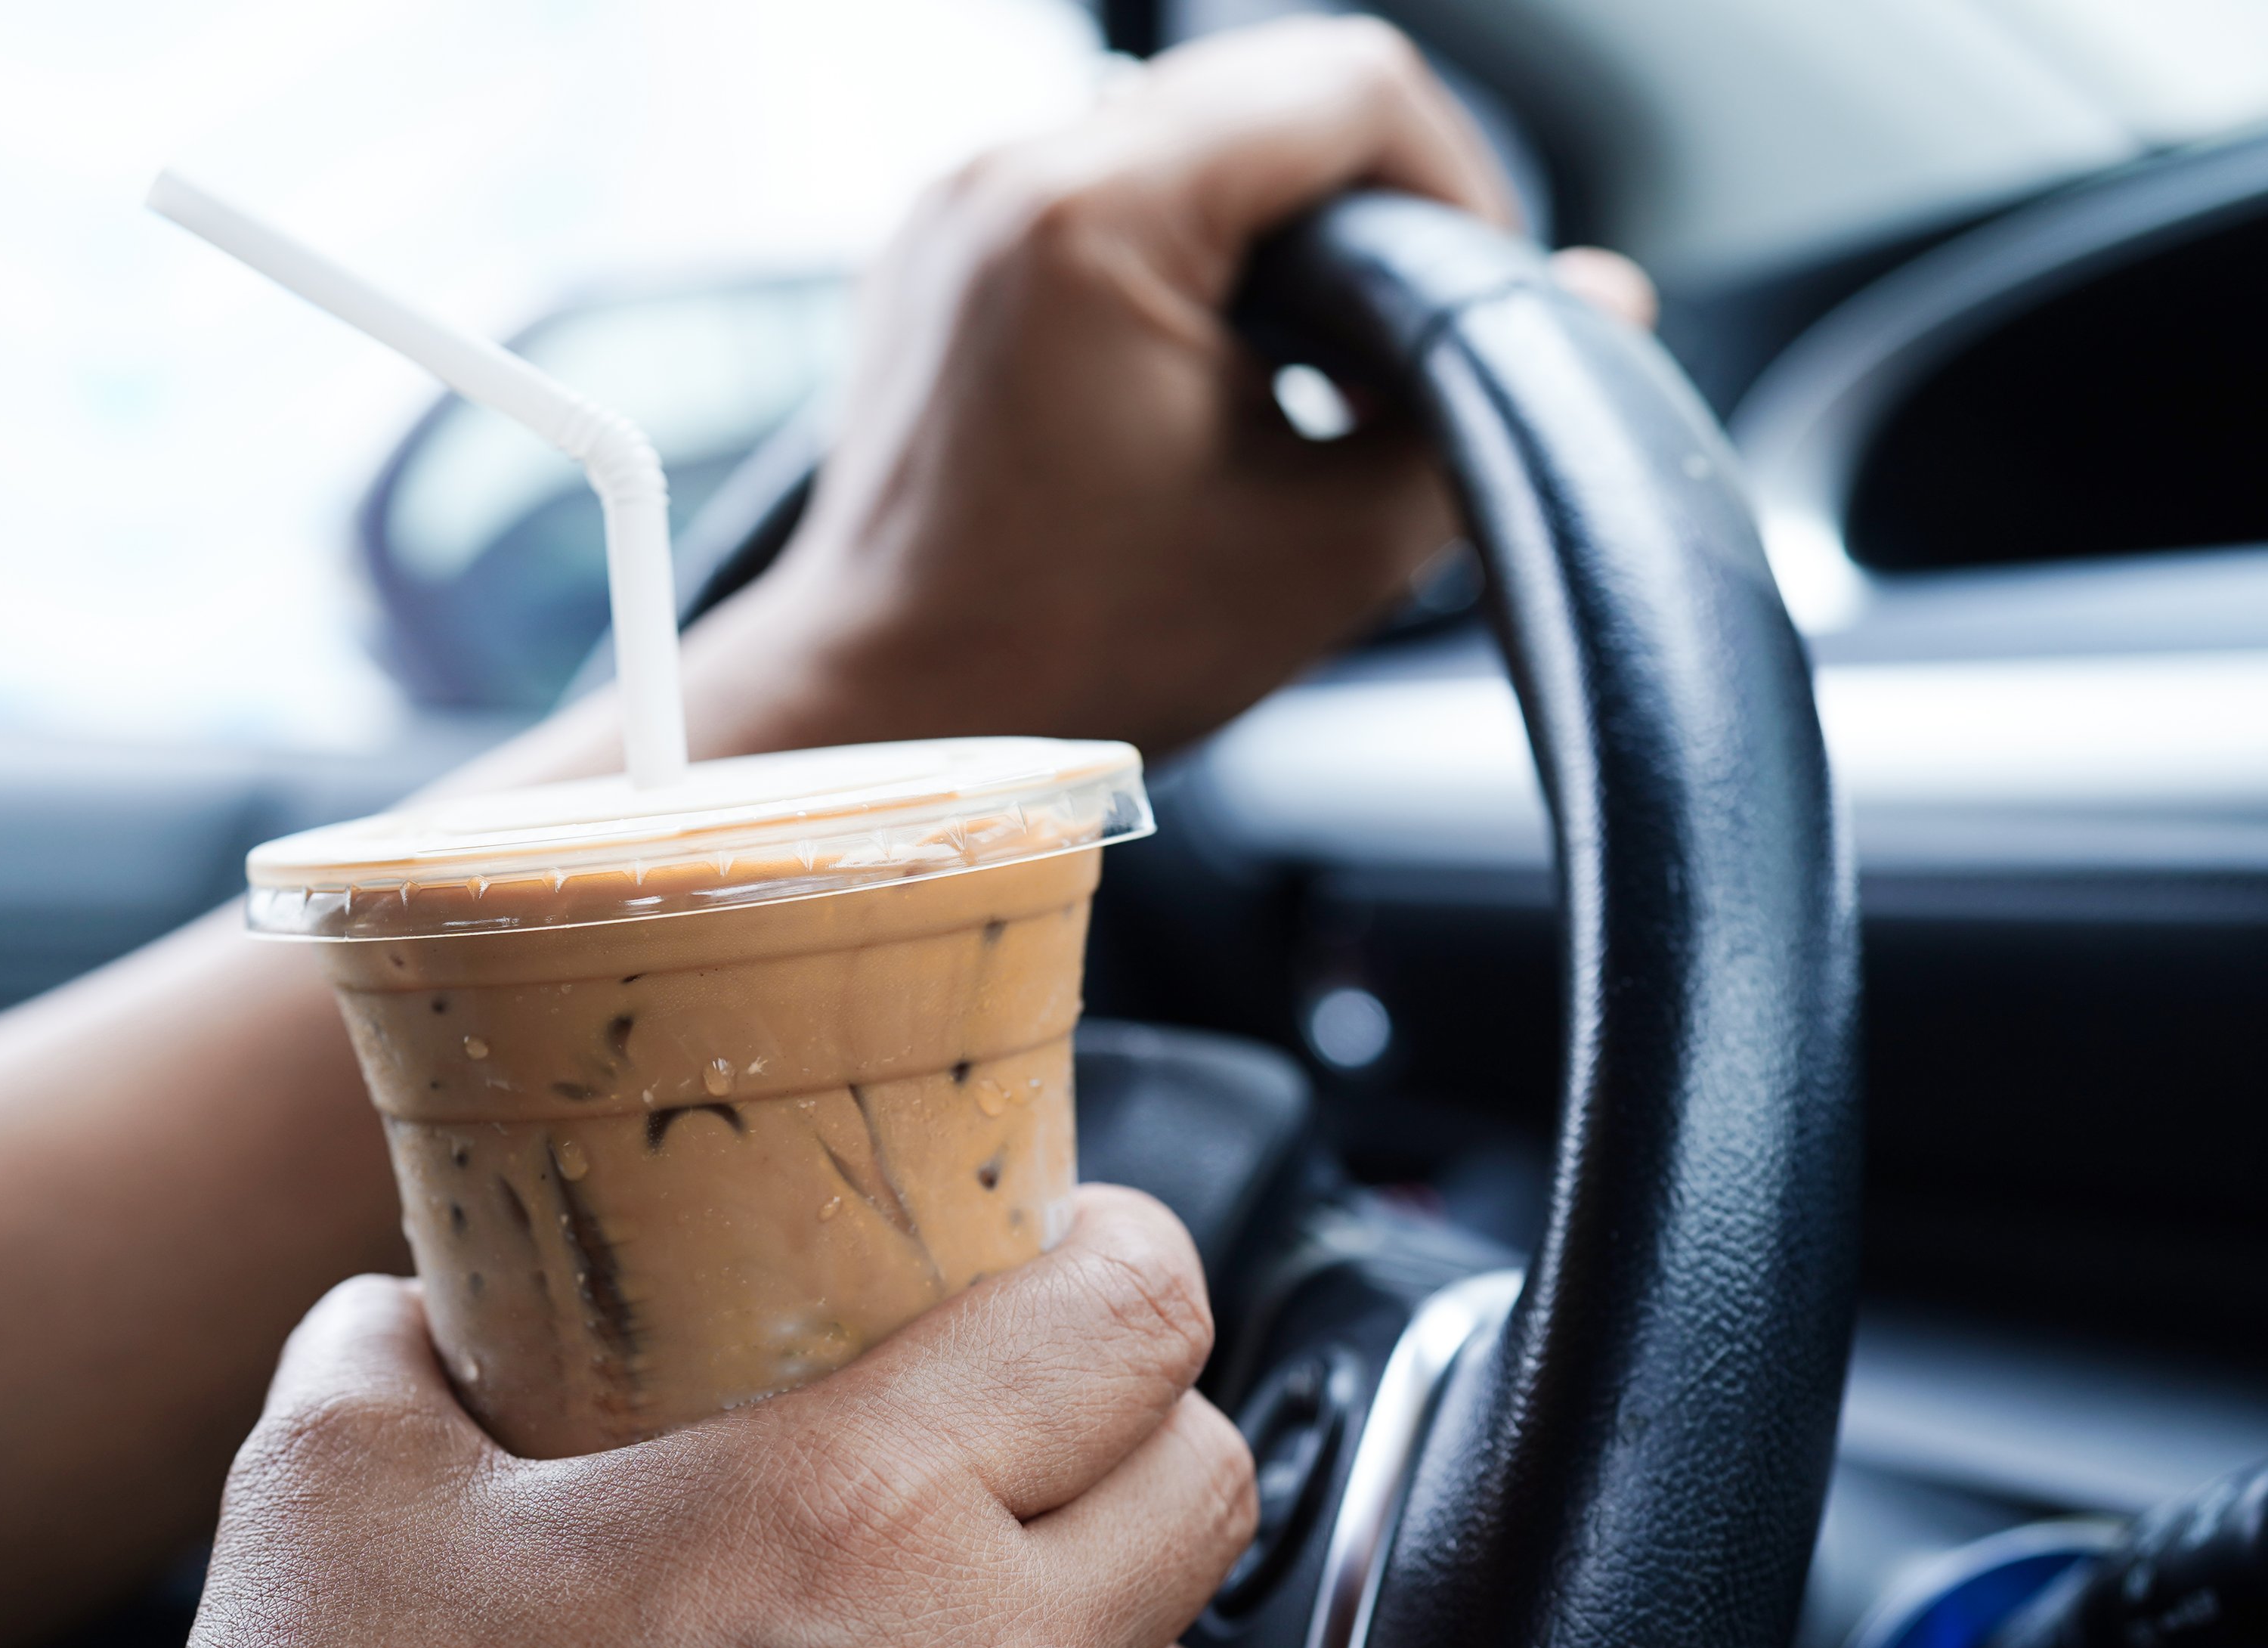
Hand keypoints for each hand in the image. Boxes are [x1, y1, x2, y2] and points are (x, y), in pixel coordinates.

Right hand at [136, 1187, 1258, 1647]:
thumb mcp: (327, 1496)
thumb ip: (390, 1345)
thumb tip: (419, 1309)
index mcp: (851, 1507)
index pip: (1135, 1314)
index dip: (1128, 1244)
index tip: (1068, 1233)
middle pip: (1212, 1480)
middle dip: (1141, 1413)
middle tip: (1033, 1397)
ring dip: (1142, 1622)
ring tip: (1022, 1594)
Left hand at [678, 15, 1655, 760]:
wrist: (885, 717)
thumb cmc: (1067, 655)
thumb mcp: (1318, 553)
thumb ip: (1475, 422)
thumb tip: (1605, 304)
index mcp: (1089, 214)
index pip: (1347, 88)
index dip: (1458, 184)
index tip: (1473, 305)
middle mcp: (1006, 174)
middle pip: (1266, 90)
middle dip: (1372, 205)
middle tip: (1405, 348)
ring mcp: (960, 208)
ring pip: (1191, 132)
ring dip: (1283, 227)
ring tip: (1315, 371)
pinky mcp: (944, 256)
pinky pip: (1107, 187)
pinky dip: (1192, 250)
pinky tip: (1220, 371)